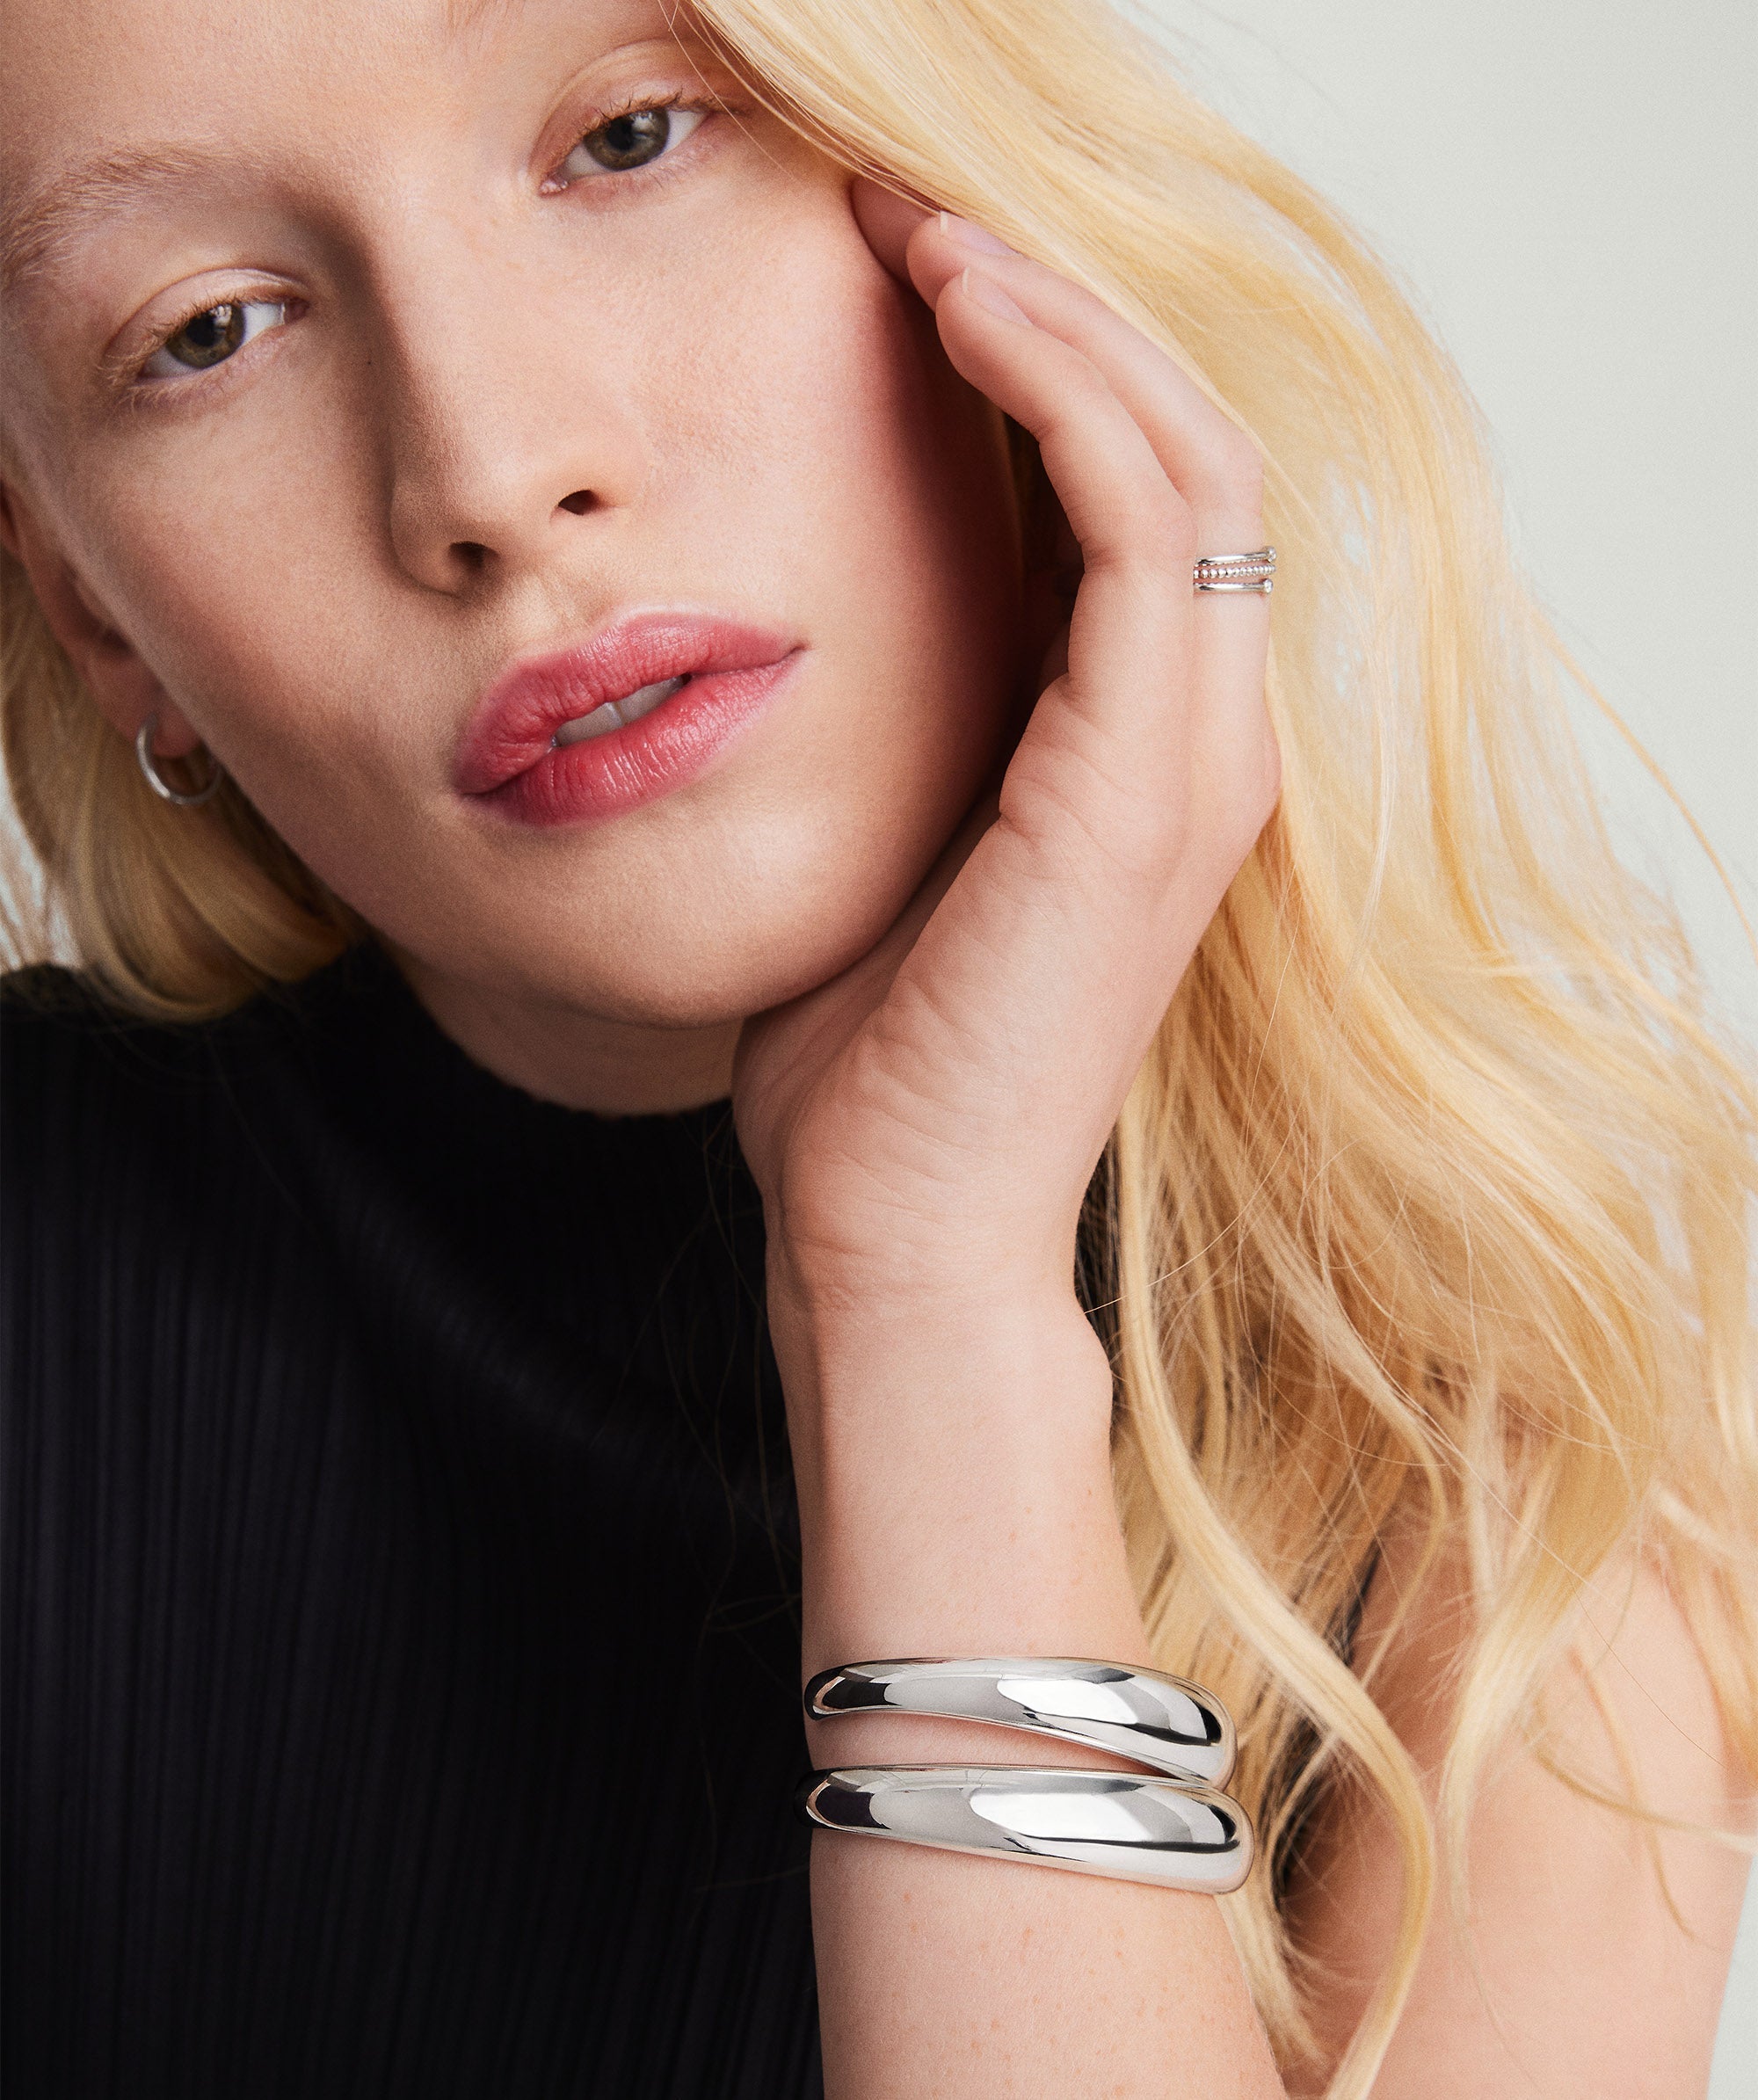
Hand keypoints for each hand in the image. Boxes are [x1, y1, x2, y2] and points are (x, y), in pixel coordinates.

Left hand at [733, 182, 1277, 1370]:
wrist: (899, 1232)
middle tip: (916, 214)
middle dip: (1060, 306)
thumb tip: (813, 623)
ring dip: (1065, 317)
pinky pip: (1147, 523)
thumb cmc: (869, 1068)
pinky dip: (1065, 395)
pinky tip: (959, 320)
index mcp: (1143, 757)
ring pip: (1189, 453)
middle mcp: (1203, 741)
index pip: (1144, 504)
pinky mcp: (1145, 782)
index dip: (1050, 368)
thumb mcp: (887, 856)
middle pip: (1187, 445)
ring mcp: (1195, 759)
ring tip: (930, 229)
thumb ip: (909, 736)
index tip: (914, 280)